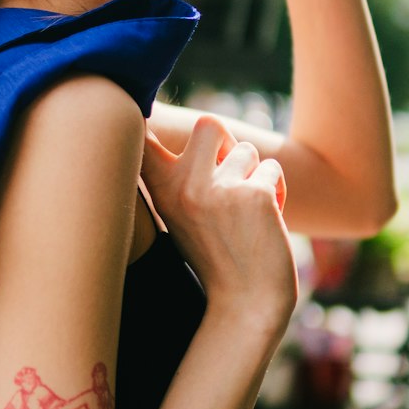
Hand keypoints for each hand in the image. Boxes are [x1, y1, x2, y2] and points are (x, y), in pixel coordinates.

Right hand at [141, 116, 297, 340]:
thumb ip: (179, 175)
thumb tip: (197, 125)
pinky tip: (266, 221)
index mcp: (159, 190)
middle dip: (227, 144)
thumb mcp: (181, 214)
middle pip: (208, 123)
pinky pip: (272, 170)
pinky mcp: (253, 195)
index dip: (141, 111)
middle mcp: (183, 185)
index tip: (133, 102)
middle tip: (229, 178)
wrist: (246, 306)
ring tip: (247, 212)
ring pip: (247, 150)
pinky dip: (275, 191)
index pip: (142, 135)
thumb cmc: (215, 258)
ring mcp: (217, 189)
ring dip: (254, 175)